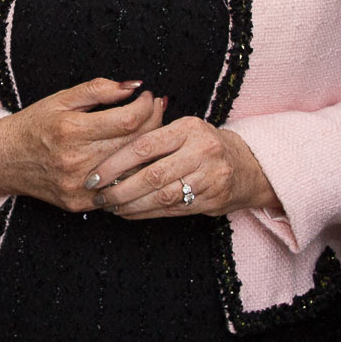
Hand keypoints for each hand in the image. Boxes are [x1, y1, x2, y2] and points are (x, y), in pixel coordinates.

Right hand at [0, 78, 163, 210]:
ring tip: (150, 131)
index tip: (147, 97)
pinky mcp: (80, 204)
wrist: (3, 160)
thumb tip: (133, 86)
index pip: (128, 120)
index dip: (146, 106)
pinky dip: (132, 173)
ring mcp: (79, 186)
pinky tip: (135, 158)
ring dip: (148, 149)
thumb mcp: (61, 99)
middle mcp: (76, 161)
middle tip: (156, 108)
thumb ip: (98, 89)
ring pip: (132, 169)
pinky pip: (119, 189)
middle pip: (135, 144)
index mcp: (71, 130)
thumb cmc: (34, 125)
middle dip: (154, 122)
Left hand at [89, 117, 275, 219]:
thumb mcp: (183, 130)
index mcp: (188, 128)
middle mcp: (202, 151)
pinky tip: (128, 213)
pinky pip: (172, 210)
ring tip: (110, 206)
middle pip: (151, 174)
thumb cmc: (203, 145)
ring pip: (161, 196)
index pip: (144, 145)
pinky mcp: (212, 199)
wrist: (247, 165)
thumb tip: (107, 151)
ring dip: (130, 204)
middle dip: (119, 188)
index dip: (114, 163)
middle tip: (98, 196)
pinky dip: (146, 213)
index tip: (94, 174)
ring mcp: (209, 177)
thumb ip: (152, 136)